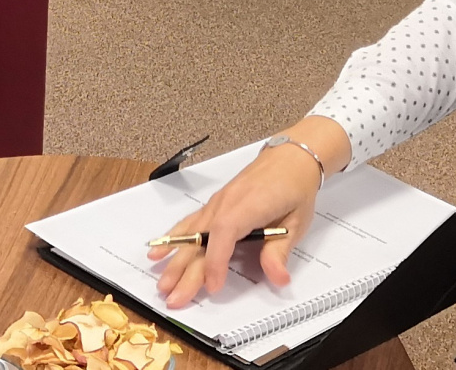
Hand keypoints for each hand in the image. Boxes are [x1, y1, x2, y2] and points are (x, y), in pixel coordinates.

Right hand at [147, 118, 348, 308]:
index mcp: (247, 205)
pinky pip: (190, 222)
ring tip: (161, 283)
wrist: (290, 157)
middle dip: (185, 271)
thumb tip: (278, 278)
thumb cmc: (294, 188)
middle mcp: (226, 203)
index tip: (212, 286)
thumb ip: (280, 251)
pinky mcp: (215, 204)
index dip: (215, 261)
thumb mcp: (296, 221)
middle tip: (173, 298)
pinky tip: (159, 250)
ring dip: (175, 259)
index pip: (224, 234)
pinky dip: (173, 236)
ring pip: (191, 233)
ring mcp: (217, 203)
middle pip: (201, 239)